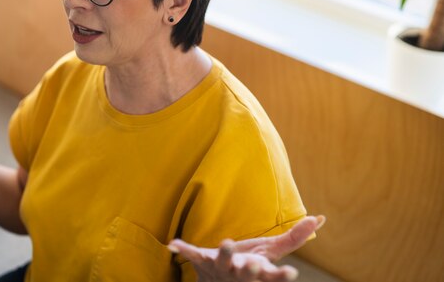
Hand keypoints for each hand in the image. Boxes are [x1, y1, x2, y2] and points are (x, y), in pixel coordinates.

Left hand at [168, 215, 324, 281]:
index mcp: (260, 272)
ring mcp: (221, 268)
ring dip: (224, 255)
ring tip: (226, 243)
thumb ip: (294, 237)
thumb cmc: (250, 265)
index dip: (281, 277)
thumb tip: (320, 218)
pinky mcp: (203, 261)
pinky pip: (192, 254)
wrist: (219, 281)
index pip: (273, 277)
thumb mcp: (271, 252)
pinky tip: (173, 243)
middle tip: (253, 265)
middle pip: (248, 273)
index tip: (291, 275)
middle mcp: (241, 274)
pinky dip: (183, 249)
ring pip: (223, 262)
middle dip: (251, 270)